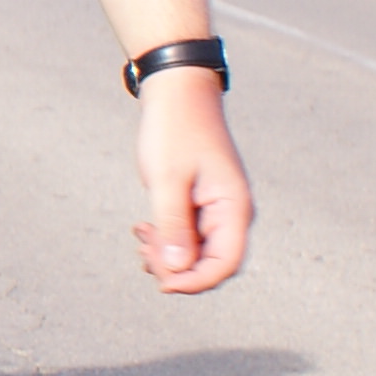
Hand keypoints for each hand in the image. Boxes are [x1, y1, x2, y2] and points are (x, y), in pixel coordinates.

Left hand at [130, 68, 250, 293]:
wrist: (176, 92)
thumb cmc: (173, 130)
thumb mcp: (167, 180)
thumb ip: (173, 226)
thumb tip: (177, 270)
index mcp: (234, 208)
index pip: (226, 265)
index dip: (195, 282)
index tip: (162, 281)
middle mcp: (231, 213)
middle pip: (211, 264)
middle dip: (176, 269)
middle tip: (143, 249)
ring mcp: (216, 209)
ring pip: (196, 253)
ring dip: (168, 255)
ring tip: (141, 235)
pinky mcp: (199, 204)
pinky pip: (187, 236)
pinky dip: (165, 240)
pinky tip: (143, 230)